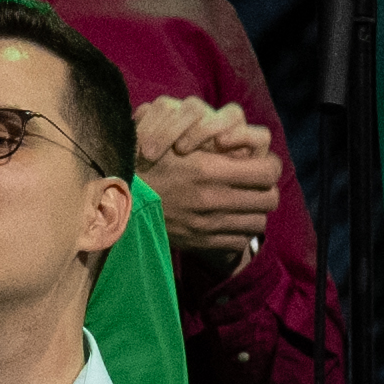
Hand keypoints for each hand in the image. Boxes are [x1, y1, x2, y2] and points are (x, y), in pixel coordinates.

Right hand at [134, 96, 287, 271]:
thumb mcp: (175, 140)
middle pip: (269, 199)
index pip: (267, 171)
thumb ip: (212, 141)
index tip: (263, 162)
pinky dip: (239, 231)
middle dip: (267, 188)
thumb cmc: (145, 161)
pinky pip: (238, 241)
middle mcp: (211, 200)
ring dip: (255, 211)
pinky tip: (228, 219)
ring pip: (258, 222)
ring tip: (243, 201)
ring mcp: (206, 225)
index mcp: (208, 170)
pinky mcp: (199, 243)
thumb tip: (247, 140)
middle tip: (256, 182)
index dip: (270, 165)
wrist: (113, 198)